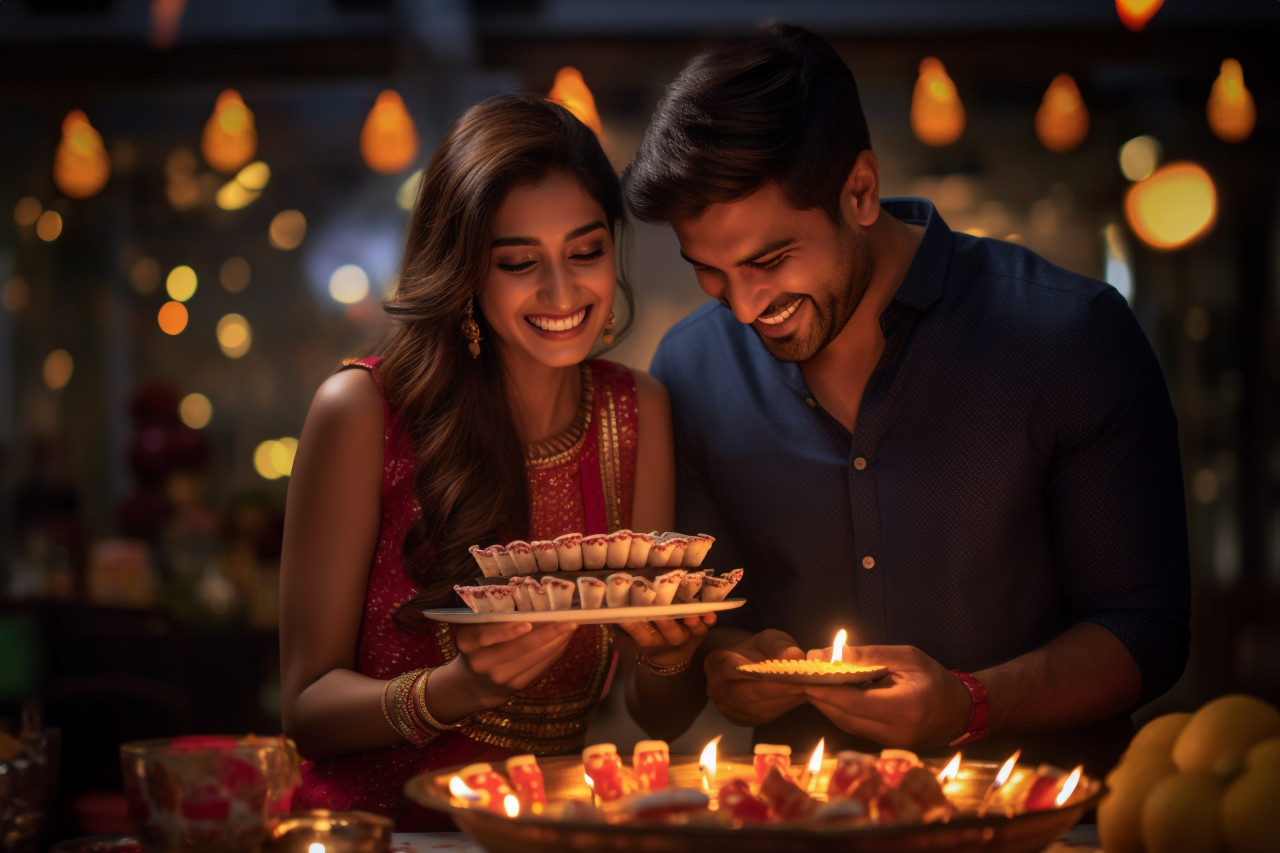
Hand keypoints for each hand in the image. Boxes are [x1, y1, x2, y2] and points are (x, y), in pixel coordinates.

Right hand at [447, 620, 578, 707]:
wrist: (475, 683)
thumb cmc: (480, 644)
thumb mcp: (476, 629)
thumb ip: (495, 617)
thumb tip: (534, 600)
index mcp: (468, 642)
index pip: (484, 635)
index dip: (506, 630)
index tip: (527, 622)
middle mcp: (482, 662)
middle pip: (518, 648)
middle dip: (546, 632)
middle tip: (567, 618)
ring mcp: (500, 677)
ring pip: (534, 657)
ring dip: (556, 640)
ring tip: (571, 625)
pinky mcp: (517, 685)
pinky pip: (540, 666)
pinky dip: (555, 651)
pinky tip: (564, 638)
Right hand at [616, 613, 715, 668]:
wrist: (669, 653)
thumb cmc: (645, 631)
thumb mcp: (629, 630)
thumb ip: (620, 621)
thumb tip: (603, 607)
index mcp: (648, 639)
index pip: (640, 635)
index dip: (633, 628)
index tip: (625, 618)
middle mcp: (667, 639)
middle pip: (666, 634)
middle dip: (665, 625)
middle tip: (661, 616)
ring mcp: (685, 636)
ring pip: (687, 632)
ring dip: (690, 625)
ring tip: (692, 617)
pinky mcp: (700, 630)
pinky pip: (705, 628)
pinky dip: (708, 621)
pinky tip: (711, 615)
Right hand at [704, 629, 808, 725]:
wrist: (749, 666)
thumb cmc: (757, 650)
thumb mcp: (768, 639)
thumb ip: (780, 646)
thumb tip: (796, 656)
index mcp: (715, 664)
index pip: (730, 669)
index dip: (755, 671)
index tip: (779, 672)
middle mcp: (717, 690)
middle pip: (747, 693)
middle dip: (777, 688)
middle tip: (804, 684)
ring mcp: (729, 709)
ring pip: (758, 707)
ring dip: (784, 699)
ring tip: (808, 689)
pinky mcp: (743, 721)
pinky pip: (765, 715)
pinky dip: (784, 706)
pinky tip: (800, 696)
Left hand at [802, 644, 971, 748]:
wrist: (962, 711)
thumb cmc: (935, 678)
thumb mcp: (905, 658)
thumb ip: (866, 655)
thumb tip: (825, 654)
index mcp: (904, 708)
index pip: (854, 702)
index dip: (825, 690)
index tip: (802, 676)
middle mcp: (896, 732)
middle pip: (845, 716)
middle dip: (819, 697)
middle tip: (797, 678)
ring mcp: (890, 744)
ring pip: (846, 725)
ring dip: (826, 705)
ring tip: (809, 684)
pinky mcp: (886, 747)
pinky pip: (855, 729)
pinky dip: (840, 712)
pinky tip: (830, 696)